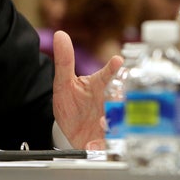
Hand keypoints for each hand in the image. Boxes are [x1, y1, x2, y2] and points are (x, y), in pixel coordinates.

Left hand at [52, 30, 121, 149]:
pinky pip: (107, 143)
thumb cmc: (71, 102)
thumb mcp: (63, 83)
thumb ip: (64, 61)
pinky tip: (93, 145)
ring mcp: (110, 121)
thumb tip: (60, 35)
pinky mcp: (106, 140)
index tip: (117, 61)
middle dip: (120, 99)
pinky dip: (101, 145)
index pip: (107, 75)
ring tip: (102, 123)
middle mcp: (108, 102)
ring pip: (118, 121)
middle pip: (119, 98)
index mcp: (100, 85)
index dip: (113, 69)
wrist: (69, 129)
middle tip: (116, 97)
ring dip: (112, 122)